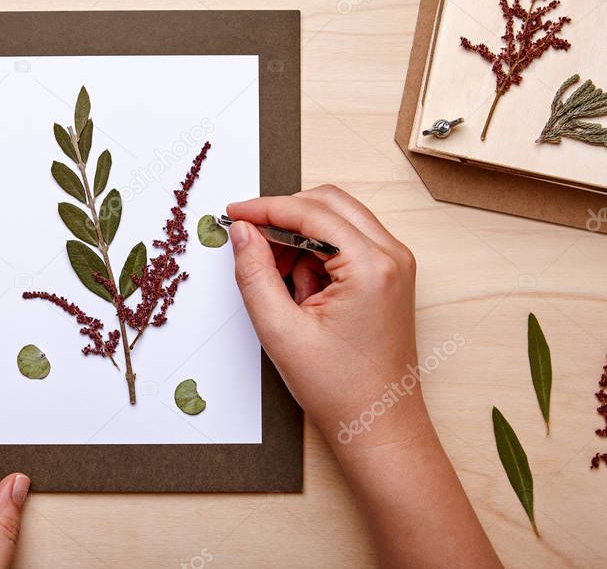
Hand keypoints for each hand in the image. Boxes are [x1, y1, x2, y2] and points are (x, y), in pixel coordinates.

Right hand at [227, 185, 423, 448]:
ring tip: (282, 286)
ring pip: (336, 220)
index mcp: (371, 266)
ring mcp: (394, 264)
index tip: (233, 212)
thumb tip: (242, 231)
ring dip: (300, 238)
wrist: (379, 424)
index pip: (310, 212)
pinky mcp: (388, 276)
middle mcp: (391, 256)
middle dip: (284, 217)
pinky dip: (316, 255)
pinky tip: (302, 293)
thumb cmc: (340, 388)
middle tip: (249, 241)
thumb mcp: (281, 330)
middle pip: (328, 203)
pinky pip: (345, 243)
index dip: (265, 208)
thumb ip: (254, 273)